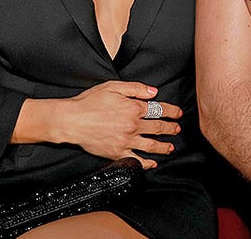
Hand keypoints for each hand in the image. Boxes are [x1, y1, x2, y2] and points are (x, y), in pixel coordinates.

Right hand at [43, 81, 181, 168]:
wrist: (72, 120)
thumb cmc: (89, 102)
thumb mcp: (113, 86)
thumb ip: (136, 88)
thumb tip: (154, 92)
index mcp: (134, 108)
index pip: (160, 109)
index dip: (172, 111)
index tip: (177, 114)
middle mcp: (133, 125)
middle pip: (159, 128)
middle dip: (171, 128)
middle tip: (177, 129)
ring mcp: (127, 141)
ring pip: (152, 145)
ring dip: (164, 146)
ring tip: (170, 147)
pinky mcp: (118, 153)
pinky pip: (137, 161)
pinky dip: (147, 164)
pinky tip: (152, 163)